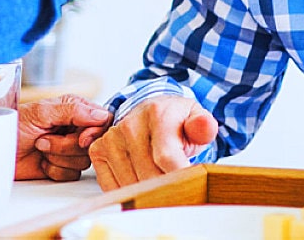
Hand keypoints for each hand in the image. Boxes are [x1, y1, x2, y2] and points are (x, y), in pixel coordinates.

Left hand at [15, 95, 112, 180]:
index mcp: (74, 109)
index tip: (81, 139)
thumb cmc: (15, 124)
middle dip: (66, 146)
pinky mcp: (63, 167)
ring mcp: (69, 149)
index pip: (102, 120)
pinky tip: (42, 162)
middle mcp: (75, 128)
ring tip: (40, 147)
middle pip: (93, 145)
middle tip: (44, 140)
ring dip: (58, 157)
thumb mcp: (42, 112)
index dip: (95, 132)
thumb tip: (101, 114)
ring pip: (83, 161)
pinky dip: (54, 170)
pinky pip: (71, 175)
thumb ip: (72, 111)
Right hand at [88, 95, 217, 189]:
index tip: (191, 186)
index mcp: (156, 114)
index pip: (166, 158)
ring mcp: (111, 138)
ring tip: (160, 181)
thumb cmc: (174, 121)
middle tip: (178, 188)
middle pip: (149, 176)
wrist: (150, 111)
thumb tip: (205, 127)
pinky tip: (140, 182)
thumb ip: (203, 126)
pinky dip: (128, 192)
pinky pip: (112, 186)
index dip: (181, 178)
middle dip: (167, 188)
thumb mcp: (195, 118)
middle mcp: (129, 125)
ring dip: (148, 192)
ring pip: (131, 185)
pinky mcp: (98, 151)